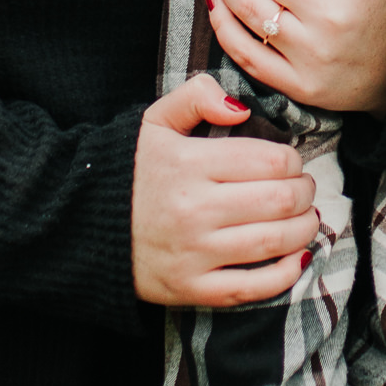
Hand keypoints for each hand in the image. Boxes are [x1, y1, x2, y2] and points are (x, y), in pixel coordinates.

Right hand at [131, 75, 320, 306]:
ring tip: (306, 219)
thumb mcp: (154, 120)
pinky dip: (285, 274)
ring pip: (274, 241)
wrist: (78, 225)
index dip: (292, 161)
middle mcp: (193, 209)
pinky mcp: (190, 289)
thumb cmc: (129, 171)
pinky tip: (296, 259)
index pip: (270, 160)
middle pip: (279, 201)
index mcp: (188, 164)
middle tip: (304, 190)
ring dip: (304, 229)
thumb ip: (197, 96)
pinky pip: (253, 287)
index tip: (290, 163)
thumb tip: (241, 108)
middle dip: (304, 193)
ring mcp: (193, 253)